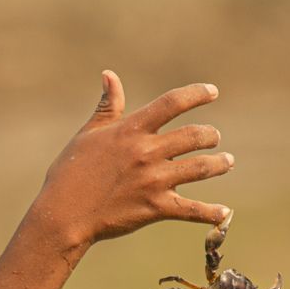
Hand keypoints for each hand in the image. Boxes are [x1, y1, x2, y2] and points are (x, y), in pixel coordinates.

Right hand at [39, 70, 232, 247]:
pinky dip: (211, 212)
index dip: (196, 94)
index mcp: (130, 131)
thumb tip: (109, 75)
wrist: (63, 213)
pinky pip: (192, 210)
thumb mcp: (87, 134)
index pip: (172, 103)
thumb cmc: (70, 172)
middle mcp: (146, 152)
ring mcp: (153, 181)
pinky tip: (224, 212)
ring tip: (226, 163)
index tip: (212, 92)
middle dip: (211, 136)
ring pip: (201, 168)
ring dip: (219, 164)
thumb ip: (107, 106)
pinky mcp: (155, 208)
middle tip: (214, 139)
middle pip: (195, 135)